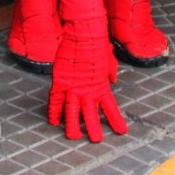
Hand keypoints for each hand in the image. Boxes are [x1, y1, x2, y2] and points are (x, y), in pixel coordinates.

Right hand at [47, 24, 126, 141]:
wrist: (84, 34)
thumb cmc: (98, 45)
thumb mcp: (109, 60)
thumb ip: (110, 72)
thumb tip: (112, 79)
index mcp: (101, 87)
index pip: (110, 108)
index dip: (116, 120)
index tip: (121, 131)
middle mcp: (87, 91)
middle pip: (91, 115)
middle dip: (93, 129)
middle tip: (96, 140)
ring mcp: (73, 88)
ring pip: (72, 112)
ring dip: (72, 126)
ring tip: (73, 137)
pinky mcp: (60, 82)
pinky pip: (55, 100)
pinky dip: (53, 111)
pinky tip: (52, 121)